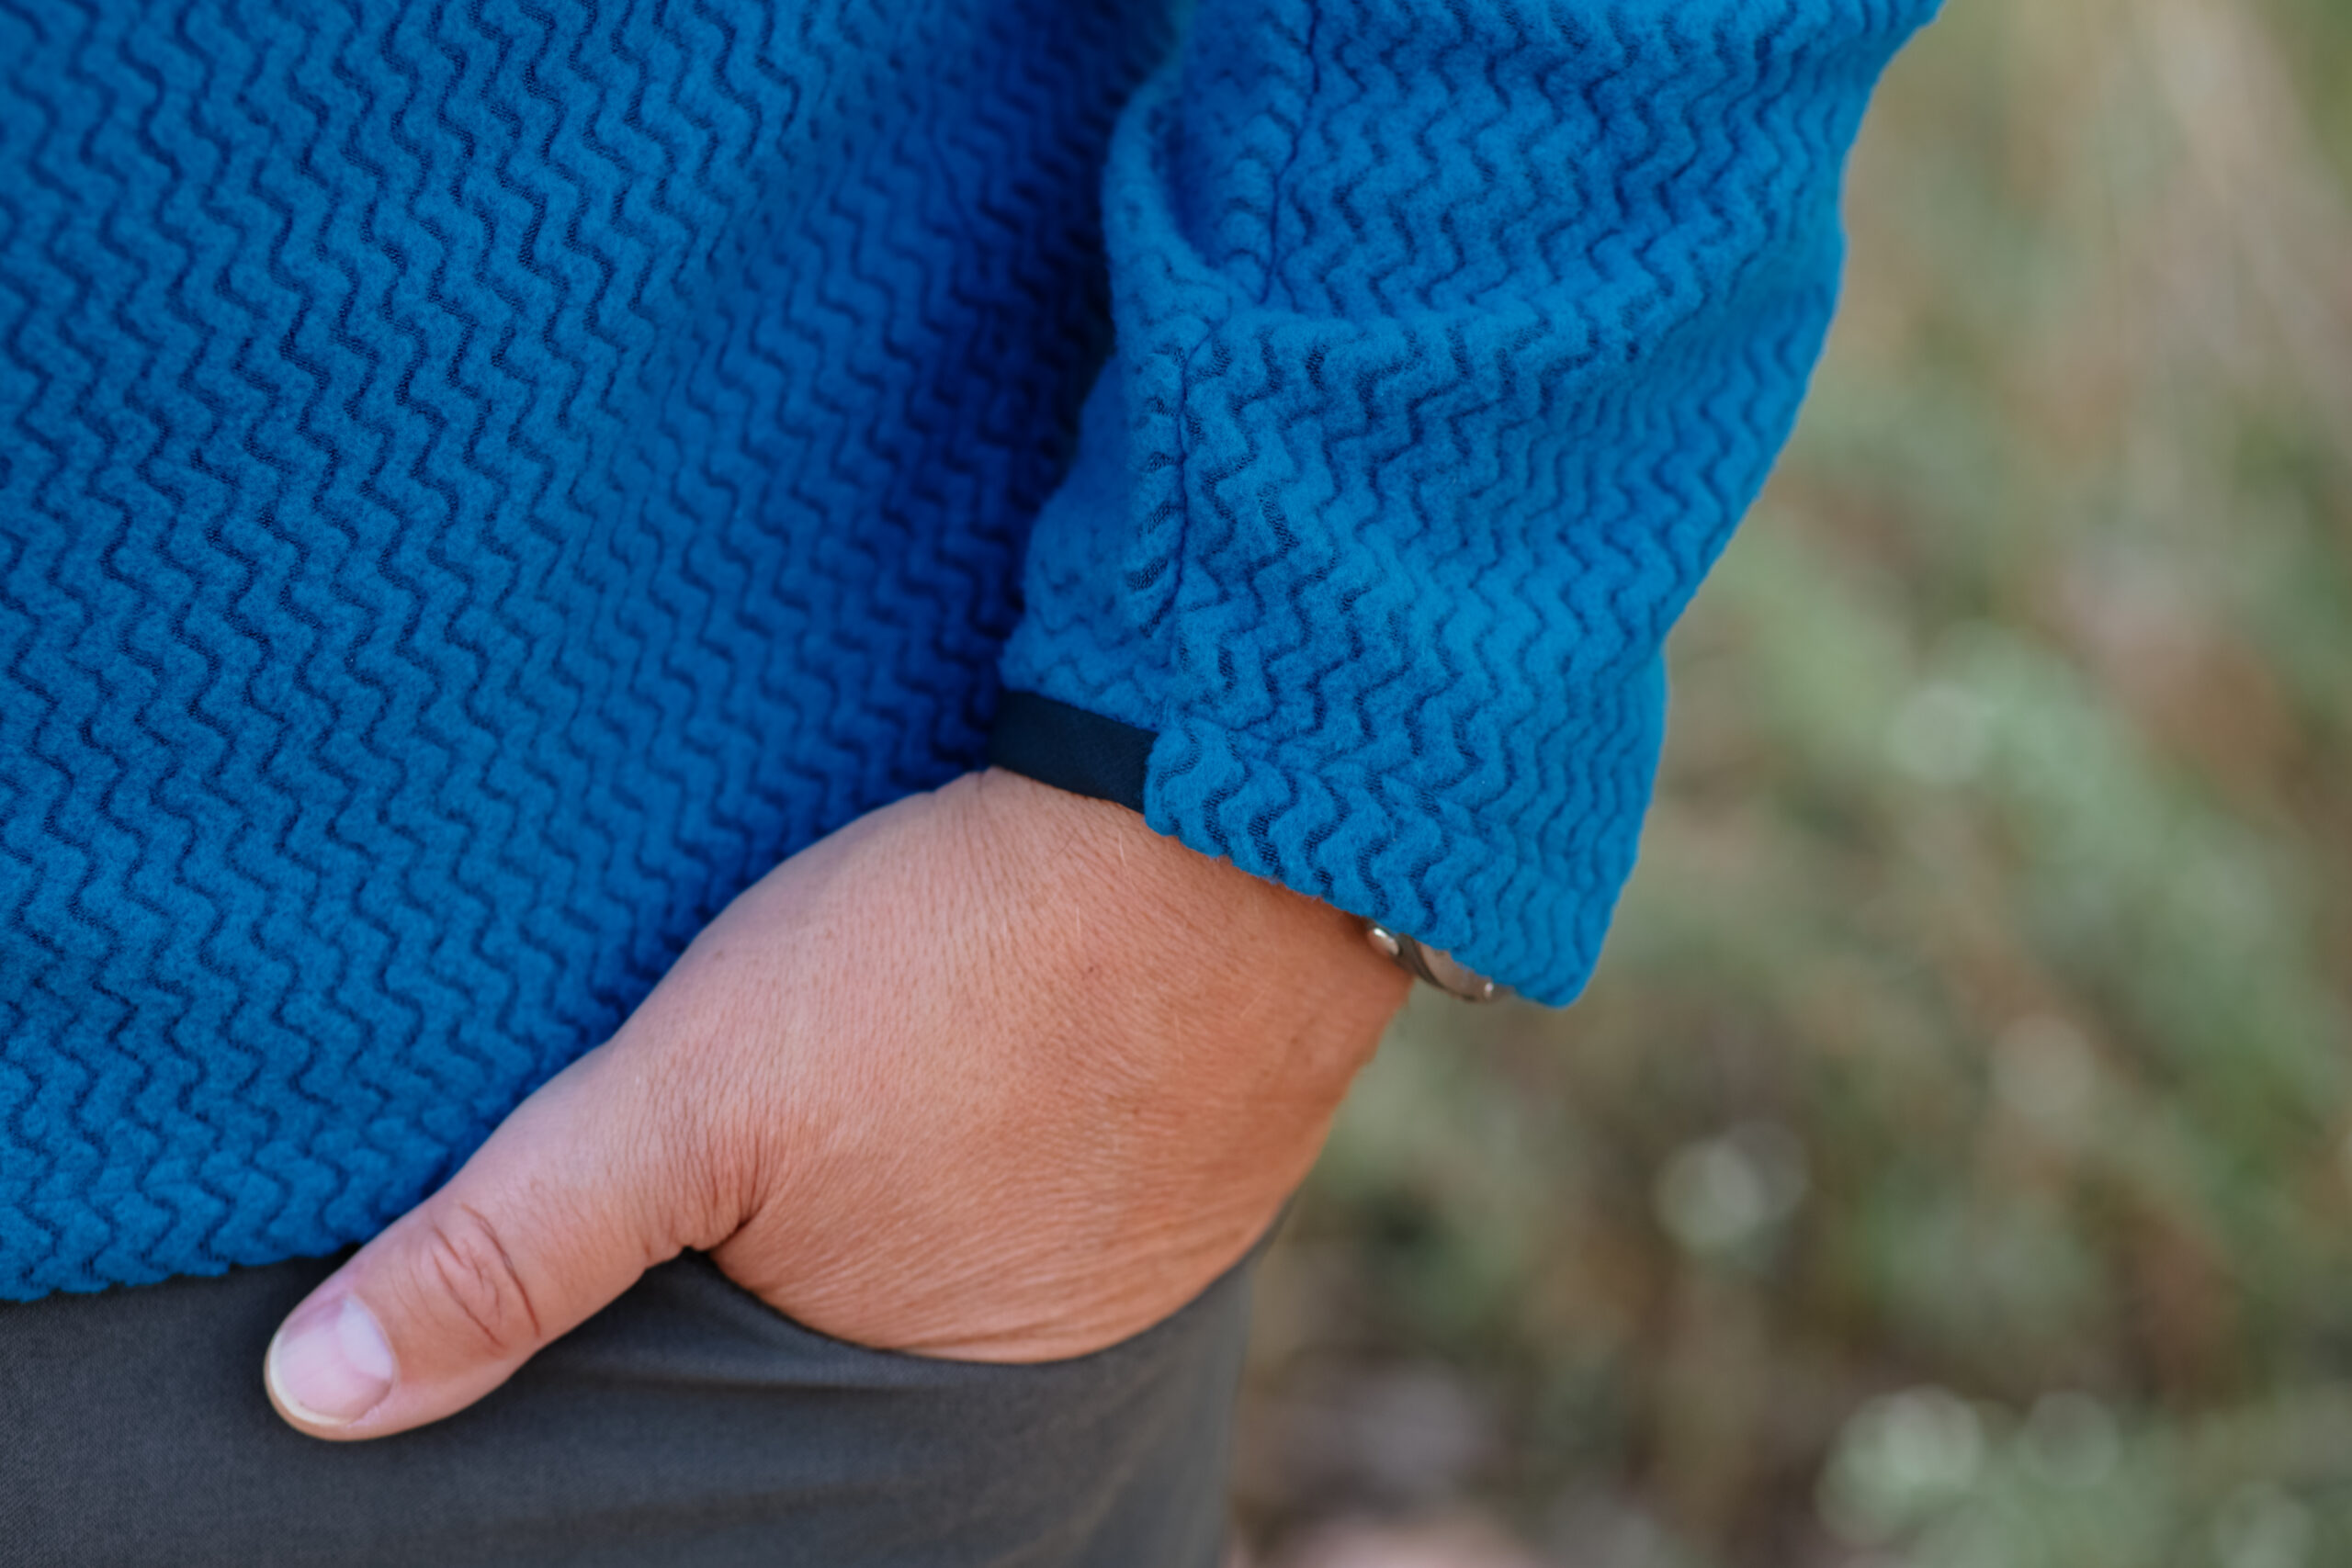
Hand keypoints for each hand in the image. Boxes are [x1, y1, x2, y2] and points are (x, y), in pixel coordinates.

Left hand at [262, 767, 1409, 1438]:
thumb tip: (319, 1396)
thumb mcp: (692, 1094)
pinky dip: (1004, 1150)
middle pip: (852, 1350)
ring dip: (908, 1211)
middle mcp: (1030, 1368)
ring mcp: (1135, 1269)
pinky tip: (981, 1071)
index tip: (656, 1246)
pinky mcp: (1200, 1162)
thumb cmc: (953, 963)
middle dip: (791, 1285)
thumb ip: (514, 1243)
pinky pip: (1065, 1191)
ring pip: (965, 1265)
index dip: (673, 1339)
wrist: (1221, 827)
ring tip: (860, 1123)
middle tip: (762, 1173)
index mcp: (899, 1400)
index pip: (736, 1424)